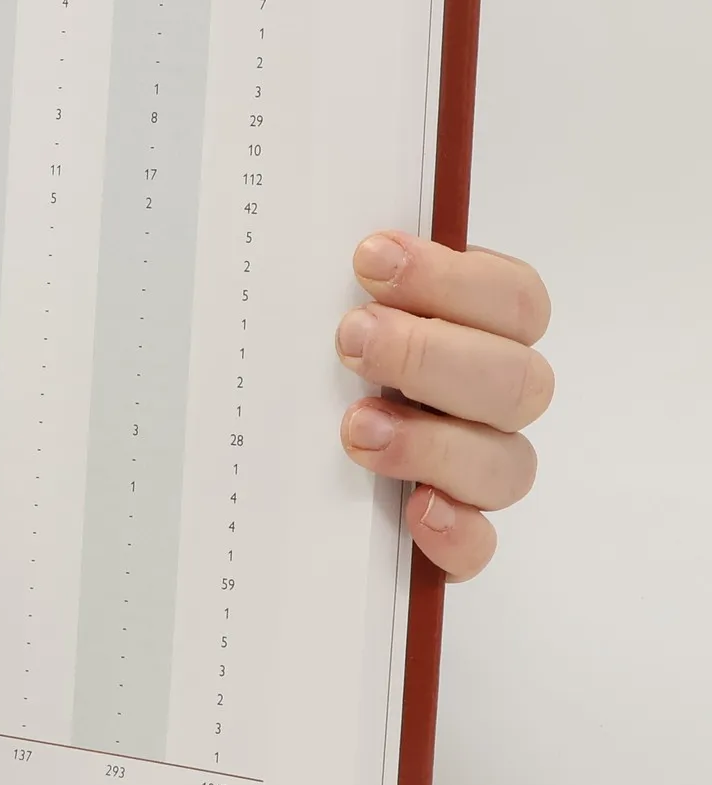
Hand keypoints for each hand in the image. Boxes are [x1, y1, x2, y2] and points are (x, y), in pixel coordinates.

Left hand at [336, 231, 551, 580]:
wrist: (265, 462)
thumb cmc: (307, 361)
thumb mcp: (315, 308)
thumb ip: (338, 280)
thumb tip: (317, 238)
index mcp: (477, 331)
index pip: (514, 299)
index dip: (452, 277)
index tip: (369, 261)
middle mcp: (489, 400)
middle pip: (518, 379)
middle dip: (430, 354)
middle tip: (350, 338)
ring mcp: (477, 470)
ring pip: (507, 464)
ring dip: (433, 442)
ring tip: (355, 428)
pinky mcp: (453, 535)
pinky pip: (480, 546)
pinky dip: (455, 533)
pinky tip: (415, 513)